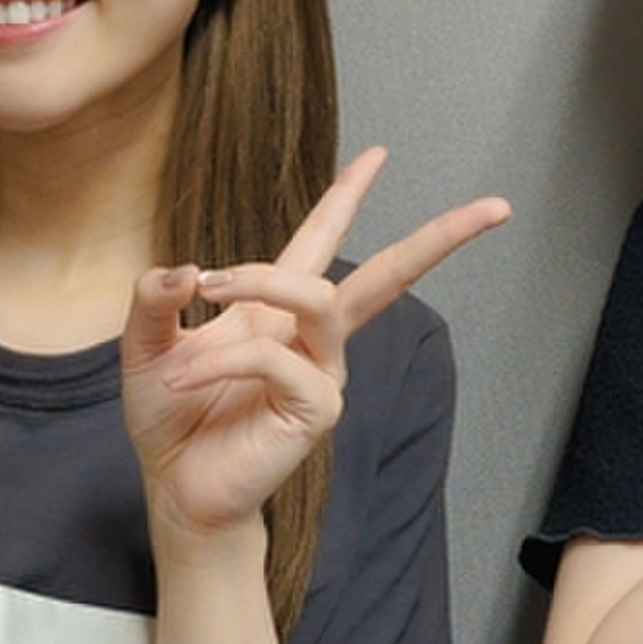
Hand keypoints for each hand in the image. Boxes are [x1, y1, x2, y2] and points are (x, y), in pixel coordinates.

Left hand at [123, 147, 510, 545]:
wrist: (178, 489)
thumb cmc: (172, 418)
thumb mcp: (148, 345)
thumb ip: (156, 299)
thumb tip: (187, 270)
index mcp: (278, 312)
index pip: (321, 241)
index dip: (347, 196)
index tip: (378, 153)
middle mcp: (312, 337)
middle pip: (388, 275)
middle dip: (439, 238)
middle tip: (494, 207)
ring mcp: (322, 372)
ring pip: (319, 298)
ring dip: (262, 279)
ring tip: (208, 286)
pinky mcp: (317, 409)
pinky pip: (277, 359)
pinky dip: (226, 359)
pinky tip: (187, 375)